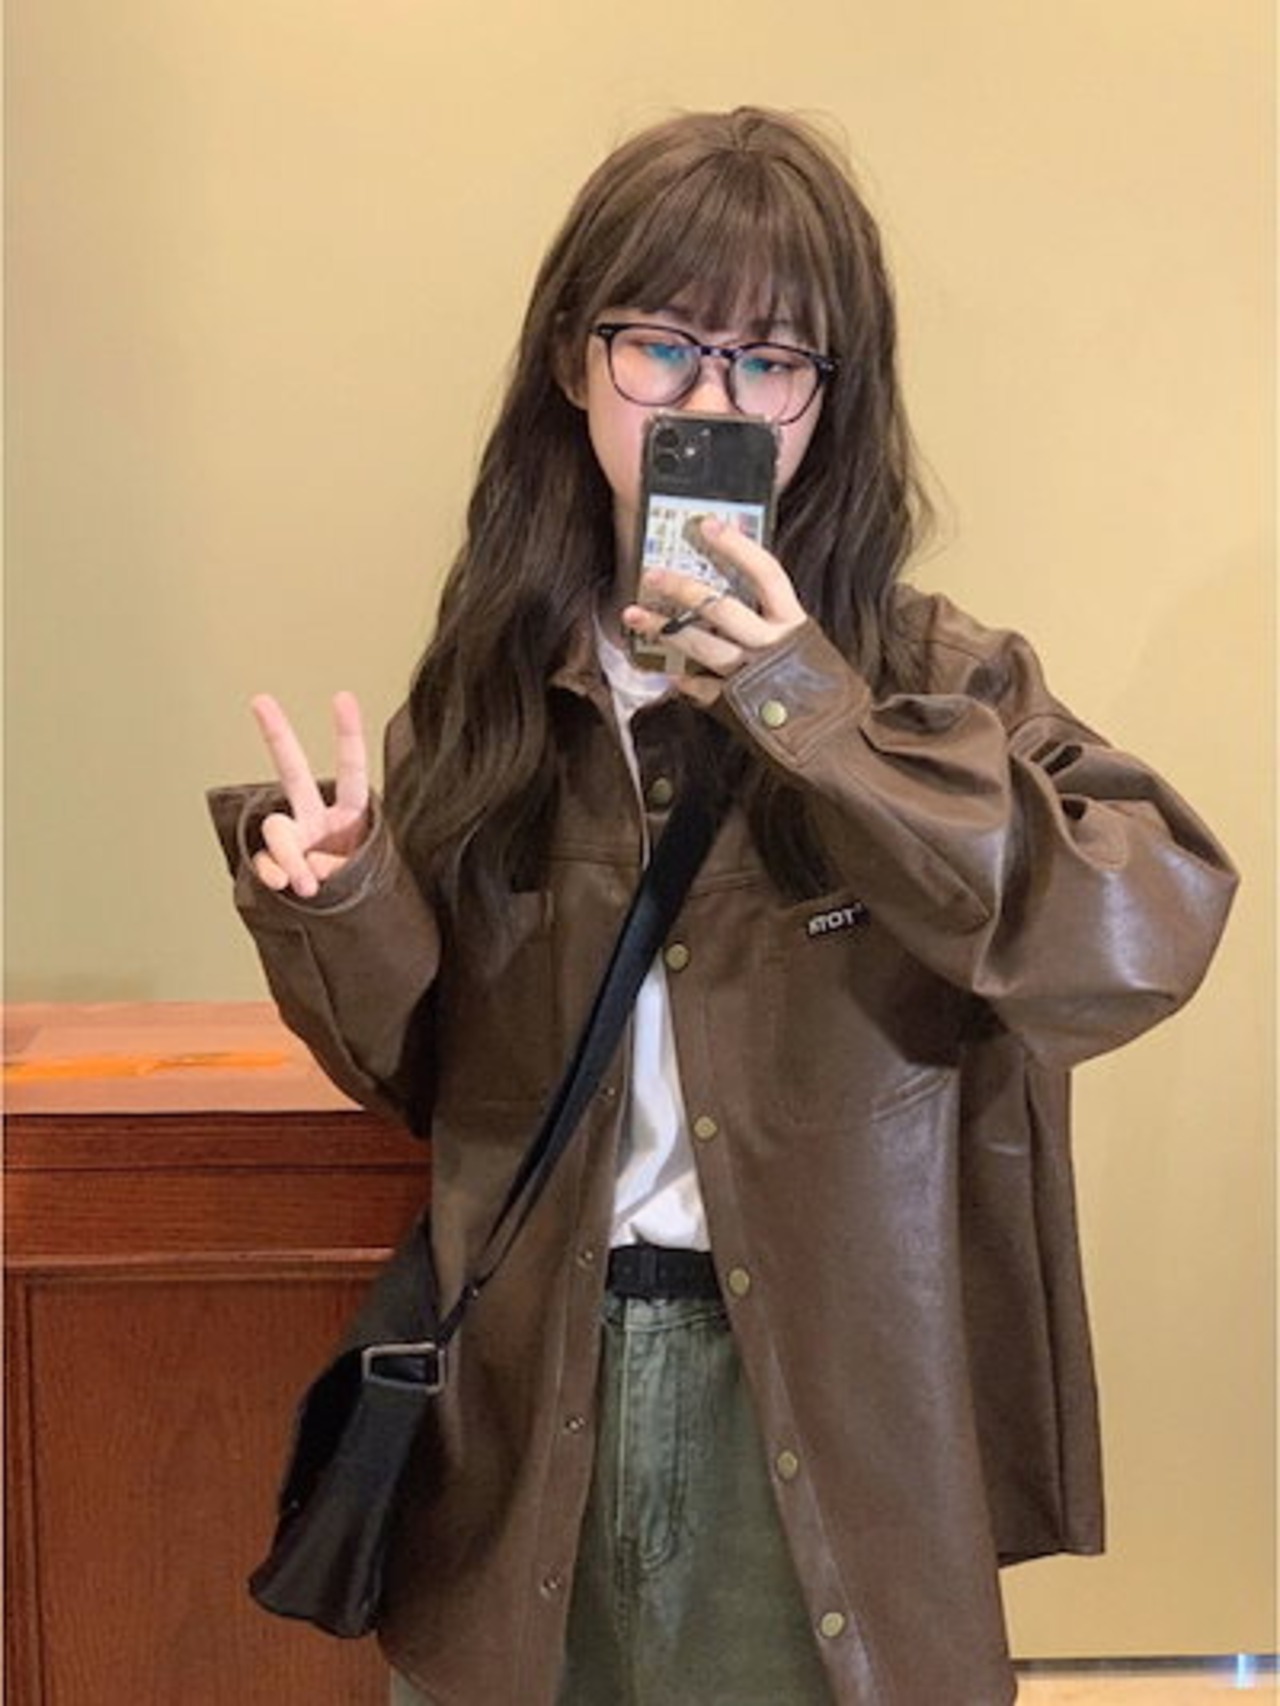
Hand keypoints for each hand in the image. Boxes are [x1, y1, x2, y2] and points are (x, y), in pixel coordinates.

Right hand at [249, 691, 369, 896]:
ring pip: (277, 830)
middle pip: (294, 770)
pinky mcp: (276, 863)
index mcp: (352, 812)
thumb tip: (303, 869)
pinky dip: (272, 873)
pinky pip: (265, 861)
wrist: (356, 923)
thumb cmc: (367, 889)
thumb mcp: (365, 875)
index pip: (352, 770)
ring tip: (305, 886)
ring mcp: (295, 839)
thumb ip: (336, 867)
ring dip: (289, 857)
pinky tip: (282, 885)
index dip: (348, 735)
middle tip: (261, 700)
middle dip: (277, 735)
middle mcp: (318, 817)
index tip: (342, 698)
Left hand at [620, 518, 806, 705]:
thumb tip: (737, 587)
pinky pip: (699, 686)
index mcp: (794, 622)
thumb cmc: (823, 689)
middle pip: (721, 608)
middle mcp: (772, 645)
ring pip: (701, 645)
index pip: (765, 573)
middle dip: (683, 588)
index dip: (737, 547)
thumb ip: (778, 622)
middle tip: (652, 574)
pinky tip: (664, 668)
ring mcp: (750, 676)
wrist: (835, 743)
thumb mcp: (809, 645)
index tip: (707, 525)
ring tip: (633, 614)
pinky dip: (681, 676)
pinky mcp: (735, 707)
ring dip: (664, 628)